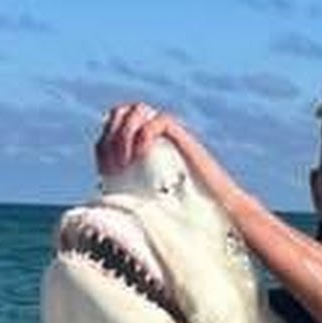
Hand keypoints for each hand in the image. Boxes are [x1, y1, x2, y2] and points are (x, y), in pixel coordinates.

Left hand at [94, 102, 244, 212]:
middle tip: (114, 165)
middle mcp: (155, 134)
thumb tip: (101, 198)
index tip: (105, 173)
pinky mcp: (184, 138)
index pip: (112, 127)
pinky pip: (157, 121)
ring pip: (136, 111)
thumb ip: (128, 191)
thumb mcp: (149, 200)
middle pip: (120, 112)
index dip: (103, 145)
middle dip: (110, 135)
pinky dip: (143, 136)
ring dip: (123, 133)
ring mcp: (170, 134)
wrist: (220, 210)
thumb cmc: (188, 212)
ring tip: (125, 161)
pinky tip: (141, 157)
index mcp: (144, 144)